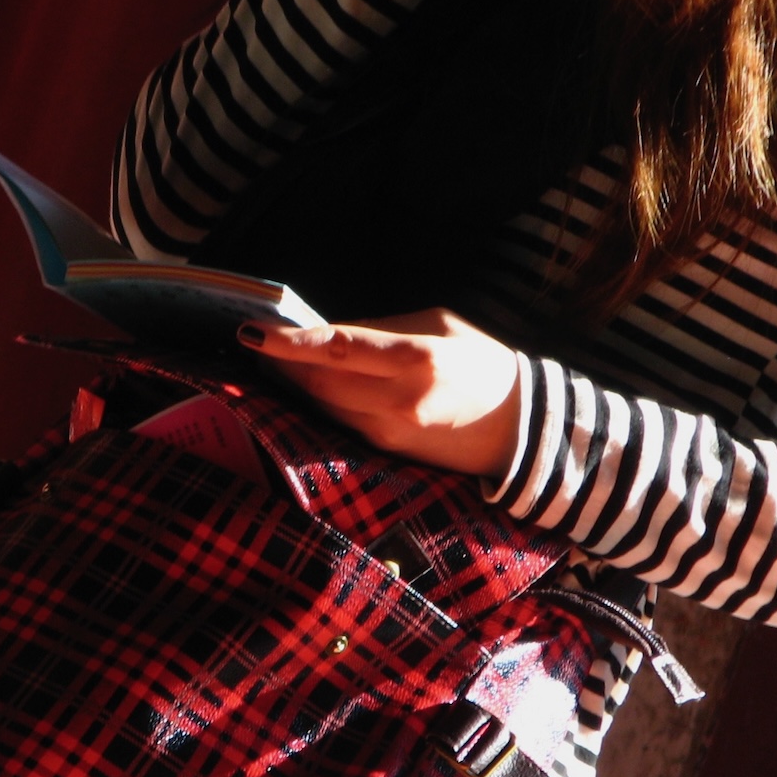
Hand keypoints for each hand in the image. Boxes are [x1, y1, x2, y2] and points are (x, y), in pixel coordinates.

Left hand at [238, 308, 522, 479]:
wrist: (524, 428)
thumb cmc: (483, 364)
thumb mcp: (437, 325)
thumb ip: (380, 329)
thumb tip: (327, 332)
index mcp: (416, 358)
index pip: (338, 348)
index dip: (289, 343)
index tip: (251, 331)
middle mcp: (400, 400)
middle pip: (319, 381)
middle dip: (281, 362)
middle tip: (252, 340)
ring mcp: (392, 432)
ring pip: (323, 404)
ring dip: (293, 383)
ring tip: (269, 359)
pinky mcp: (389, 451)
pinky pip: (340, 422)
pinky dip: (317, 401)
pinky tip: (304, 384)